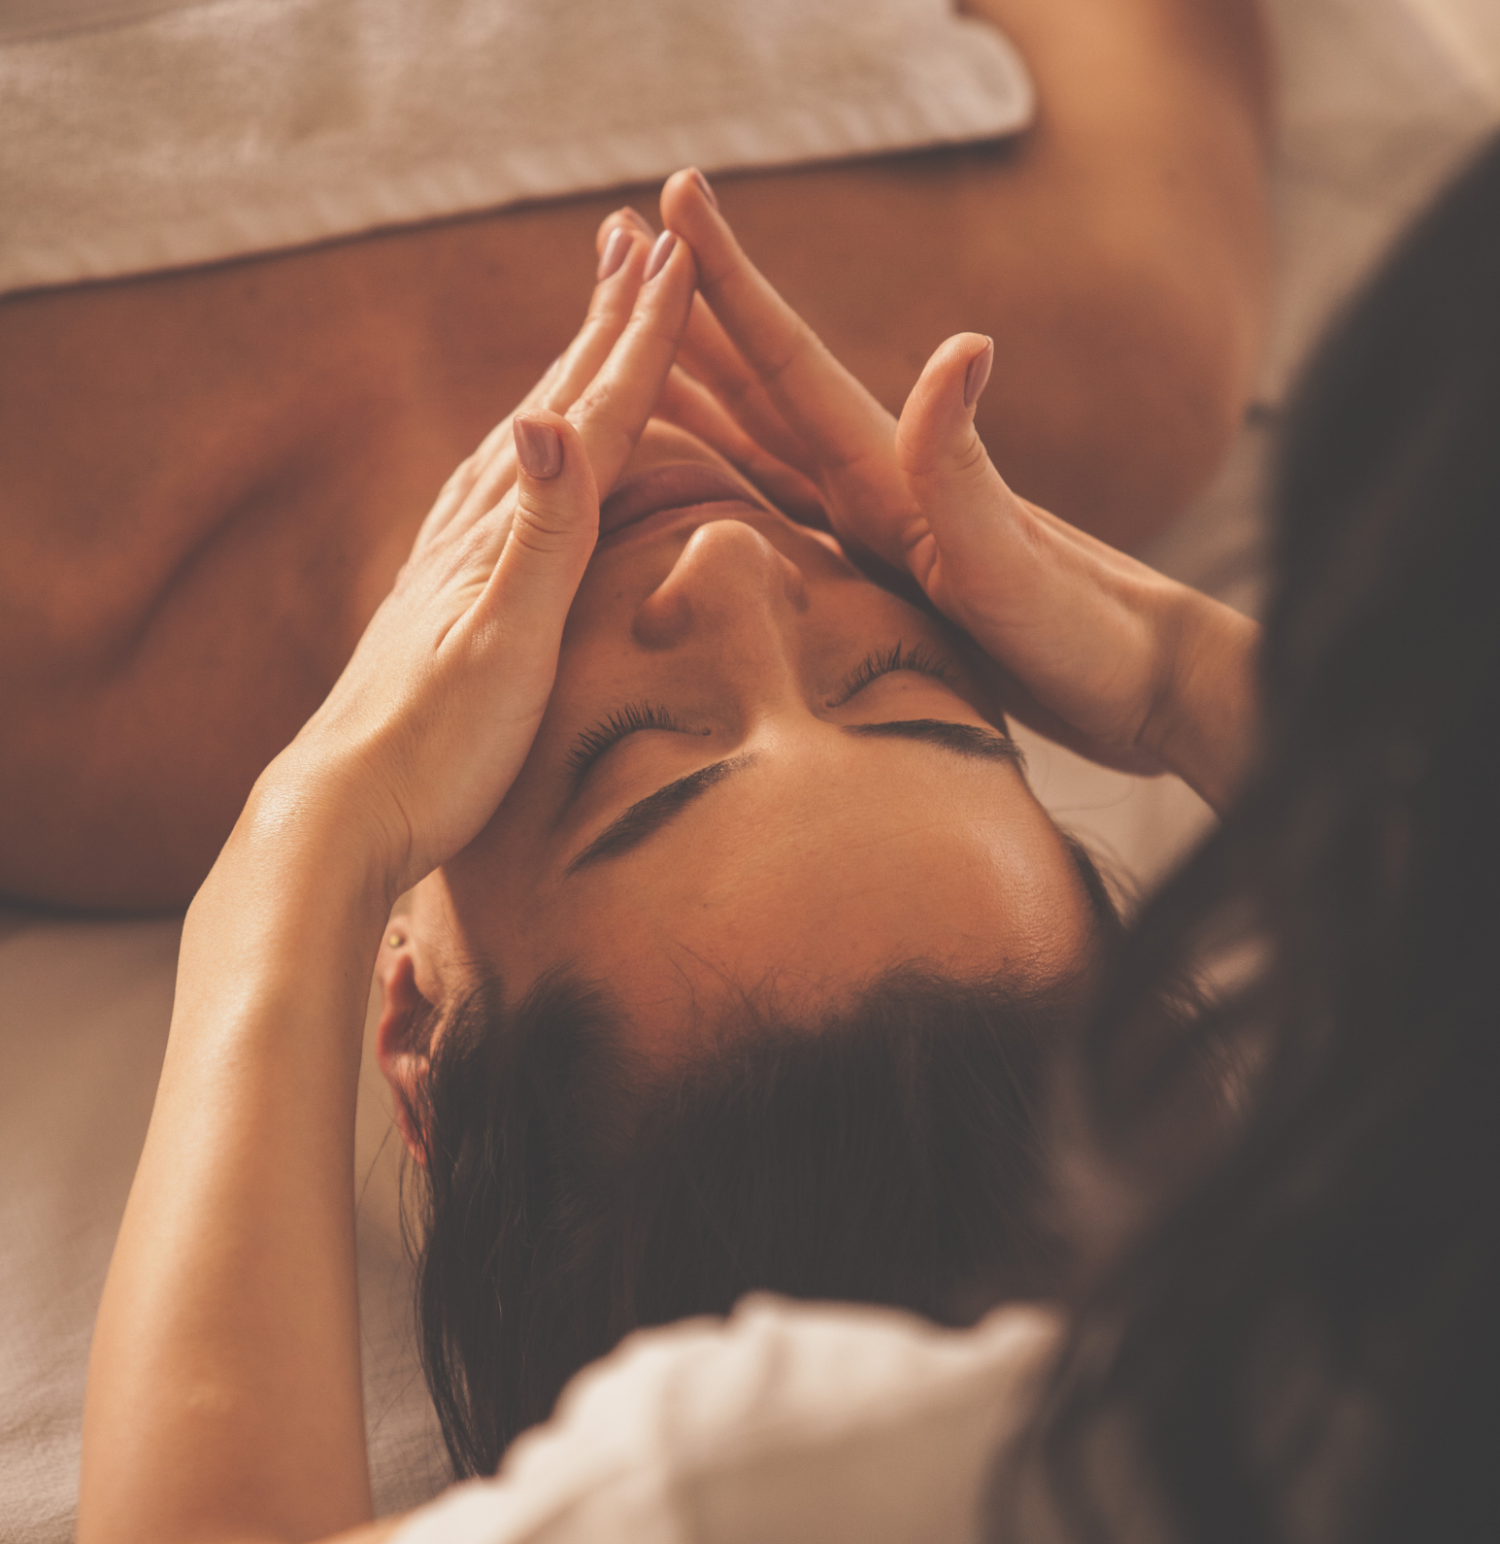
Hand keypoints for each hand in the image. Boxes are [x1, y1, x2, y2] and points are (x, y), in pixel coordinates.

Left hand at [254, 229, 698, 896]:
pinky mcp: (443, 599)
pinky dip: (529, 450)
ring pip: (525, 441)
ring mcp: (454, 561)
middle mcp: (474, 530)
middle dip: (605, 323)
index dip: (638, 340)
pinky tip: (520, 454)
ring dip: (568, 374)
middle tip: (640, 240)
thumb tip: (546, 419)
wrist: (344, 812)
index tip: (677, 257)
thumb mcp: (502, 645)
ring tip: (594, 324)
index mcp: (505, 534)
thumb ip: (537, 538)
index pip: (590, 416)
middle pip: (555, 404)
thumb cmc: (435, 750)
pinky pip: (497, 495)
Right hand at [620, 172, 1256, 810]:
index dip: (726, 284)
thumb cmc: (1085, 636)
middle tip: (614, 245)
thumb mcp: (1013, 563)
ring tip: (630, 345)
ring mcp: (879, 527)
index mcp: (889, 474)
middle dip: (687, 314)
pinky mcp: (884, 574)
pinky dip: (725, 479)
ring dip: (697, 387)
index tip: (669, 197)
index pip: (788, 363)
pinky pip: (777, 511)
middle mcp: (876, 485)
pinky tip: (700, 476)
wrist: (1142, 686)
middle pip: (758, 383)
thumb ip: (964, 470)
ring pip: (759, 440)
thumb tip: (961, 343)